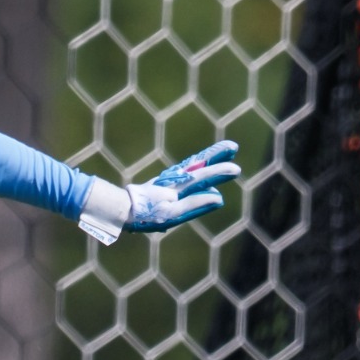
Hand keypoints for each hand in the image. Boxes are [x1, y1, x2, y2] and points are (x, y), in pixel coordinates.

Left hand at [124, 140, 240, 232]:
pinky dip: (195, 164)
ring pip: (192, 165)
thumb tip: (218, 197)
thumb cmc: (146, 214)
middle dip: (216, 156)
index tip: (235, 168)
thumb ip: (194, 204)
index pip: (203, 176)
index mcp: (179, 186)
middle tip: (233, 146)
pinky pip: (184, 170)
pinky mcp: (164, 183)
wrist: (123, 208)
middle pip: (199, 164)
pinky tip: (199, 165)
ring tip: (222, 150)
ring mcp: (169, 180)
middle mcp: (175, 179)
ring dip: (207, 157)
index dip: (219, 171)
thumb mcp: (171, 213)